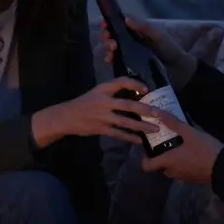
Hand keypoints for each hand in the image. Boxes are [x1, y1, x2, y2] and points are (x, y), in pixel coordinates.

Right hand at [32, 77, 164, 146]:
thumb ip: (112, 94)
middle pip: (128, 105)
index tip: (146, 89)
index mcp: (102, 89)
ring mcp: (102, 116)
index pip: (121, 82)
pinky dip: (130, 138)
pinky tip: (139, 141)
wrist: (65, 117)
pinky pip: (118, 134)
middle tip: (158, 114)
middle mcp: (103, 102)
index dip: (134, 84)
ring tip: (154, 129)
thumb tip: (134, 96)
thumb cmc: (83, 104)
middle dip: (145, 110)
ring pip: (126, 122)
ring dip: (141, 126)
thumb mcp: (95, 93)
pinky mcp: (100, 129)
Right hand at [98, 16, 183, 65]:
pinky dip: (110, 60)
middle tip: (109, 39)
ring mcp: (130, 56)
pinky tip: (109, 60)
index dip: (110, 24)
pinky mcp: (129, 69)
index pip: (120, 26)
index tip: (104, 25)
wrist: (180, 71)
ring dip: (107, 48)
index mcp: (137, 33)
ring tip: (111, 49)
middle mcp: (131, 43)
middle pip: (113, 37)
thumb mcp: (159, 36)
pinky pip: (116, 63)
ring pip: (112, 50)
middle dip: (106, 37)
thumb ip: (144, 28)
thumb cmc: (171, 50)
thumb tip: (126, 18)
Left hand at [141, 111, 223, 184]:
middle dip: (160, 155)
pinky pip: (182, 171)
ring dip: (172, 159)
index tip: (150, 146)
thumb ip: (172, 122)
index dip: (145, 157)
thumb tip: (155, 111)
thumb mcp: (189, 132)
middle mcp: (172, 172)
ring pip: (171, 169)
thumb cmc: (204, 149)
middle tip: (165, 141)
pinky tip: (191, 153)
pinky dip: (182, 164)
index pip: (146, 166)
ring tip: (179, 145)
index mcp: (168, 162)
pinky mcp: (193, 179)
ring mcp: (183, 177)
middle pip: (159, 166)